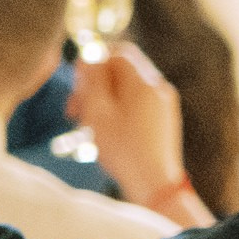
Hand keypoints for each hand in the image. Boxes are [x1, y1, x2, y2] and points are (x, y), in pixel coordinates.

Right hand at [66, 43, 186, 210]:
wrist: (155, 185)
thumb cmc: (123, 150)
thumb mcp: (98, 111)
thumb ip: (93, 79)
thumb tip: (90, 57)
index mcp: (144, 82)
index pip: (119, 52)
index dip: (94, 61)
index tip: (77, 82)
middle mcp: (159, 89)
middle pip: (122, 71)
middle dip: (95, 85)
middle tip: (74, 109)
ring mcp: (164, 106)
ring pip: (127, 90)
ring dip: (103, 101)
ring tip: (86, 125)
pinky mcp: (164, 122)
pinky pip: (137, 106)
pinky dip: (118, 112)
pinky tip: (104, 134)